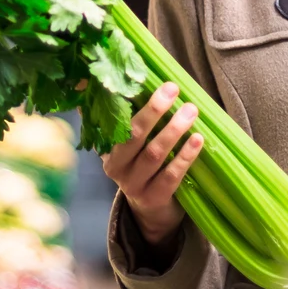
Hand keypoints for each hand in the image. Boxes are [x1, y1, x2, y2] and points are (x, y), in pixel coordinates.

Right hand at [102, 82, 203, 245]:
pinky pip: (171, 176)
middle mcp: (116, 168)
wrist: (148, 210)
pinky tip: (198, 139)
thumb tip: (89, 78)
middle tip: (172, 88)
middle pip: (134, 136)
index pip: (115, 123)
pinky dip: (185, 156)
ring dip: (173, 130)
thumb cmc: (140, 164)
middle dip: (154, 110)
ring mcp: (134, 186)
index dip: (127, 101)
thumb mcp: (125, 144)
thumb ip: (117, 115)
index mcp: (107, 149)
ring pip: (154, 154)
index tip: (141, 79)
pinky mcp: (154, 199)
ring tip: (190, 110)